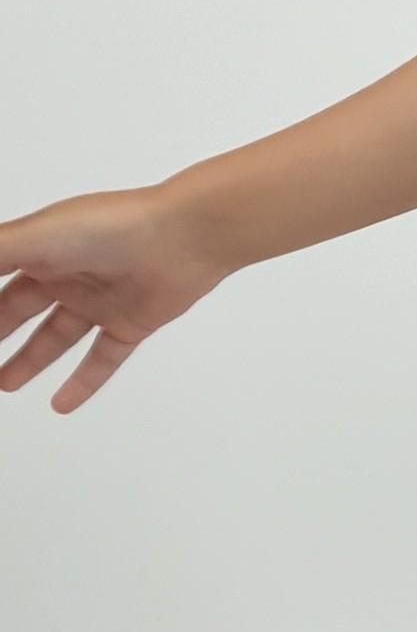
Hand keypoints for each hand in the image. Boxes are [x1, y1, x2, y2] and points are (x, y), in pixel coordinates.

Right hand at [0, 185, 230, 413]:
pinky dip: (83, 383)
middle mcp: (67, 272)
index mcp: (39, 247)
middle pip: (17, 310)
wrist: (184, 236)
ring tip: (3, 384)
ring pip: (55, 337)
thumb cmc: (110, 226)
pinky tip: (60, 405)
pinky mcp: (131, 322)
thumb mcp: (34, 238)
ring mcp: (99, 298)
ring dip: (28, 361)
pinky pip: (103, 359)